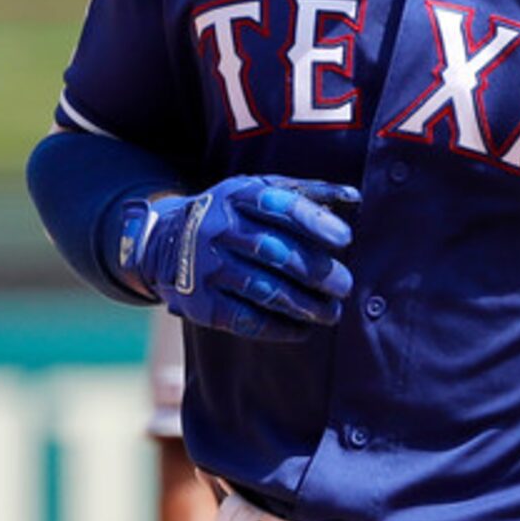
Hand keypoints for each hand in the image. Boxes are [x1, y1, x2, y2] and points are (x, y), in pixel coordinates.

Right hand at [120, 174, 358, 340]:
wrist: (165, 241)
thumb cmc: (232, 214)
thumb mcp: (257, 191)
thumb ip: (304, 193)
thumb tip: (354, 196)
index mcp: (236, 196)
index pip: (280, 205)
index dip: (314, 222)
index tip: (345, 239)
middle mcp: (218, 229)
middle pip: (275, 252)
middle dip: (316, 272)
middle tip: (345, 286)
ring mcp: (205, 267)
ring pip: (263, 289)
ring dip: (303, 305)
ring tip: (331, 313)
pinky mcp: (200, 302)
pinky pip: (245, 319)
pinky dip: (278, 327)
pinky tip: (302, 329)